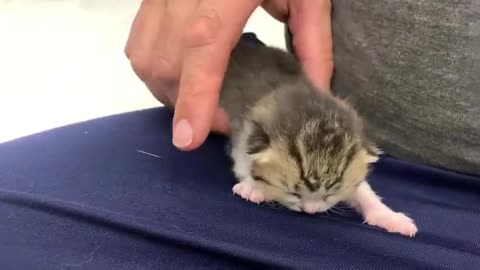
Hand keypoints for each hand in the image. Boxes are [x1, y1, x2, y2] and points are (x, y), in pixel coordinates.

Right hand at [125, 0, 332, 150]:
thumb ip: (313, 41)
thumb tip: (316, 91)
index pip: (201, 49)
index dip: (193, 98)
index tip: (187, 139)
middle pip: (164, 61)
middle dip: (185, 103)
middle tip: (220, 116)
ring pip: (143, 55)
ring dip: (166, 89)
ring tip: (200, 98)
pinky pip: (138, 40)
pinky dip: (154, 67)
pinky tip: (181, 71)